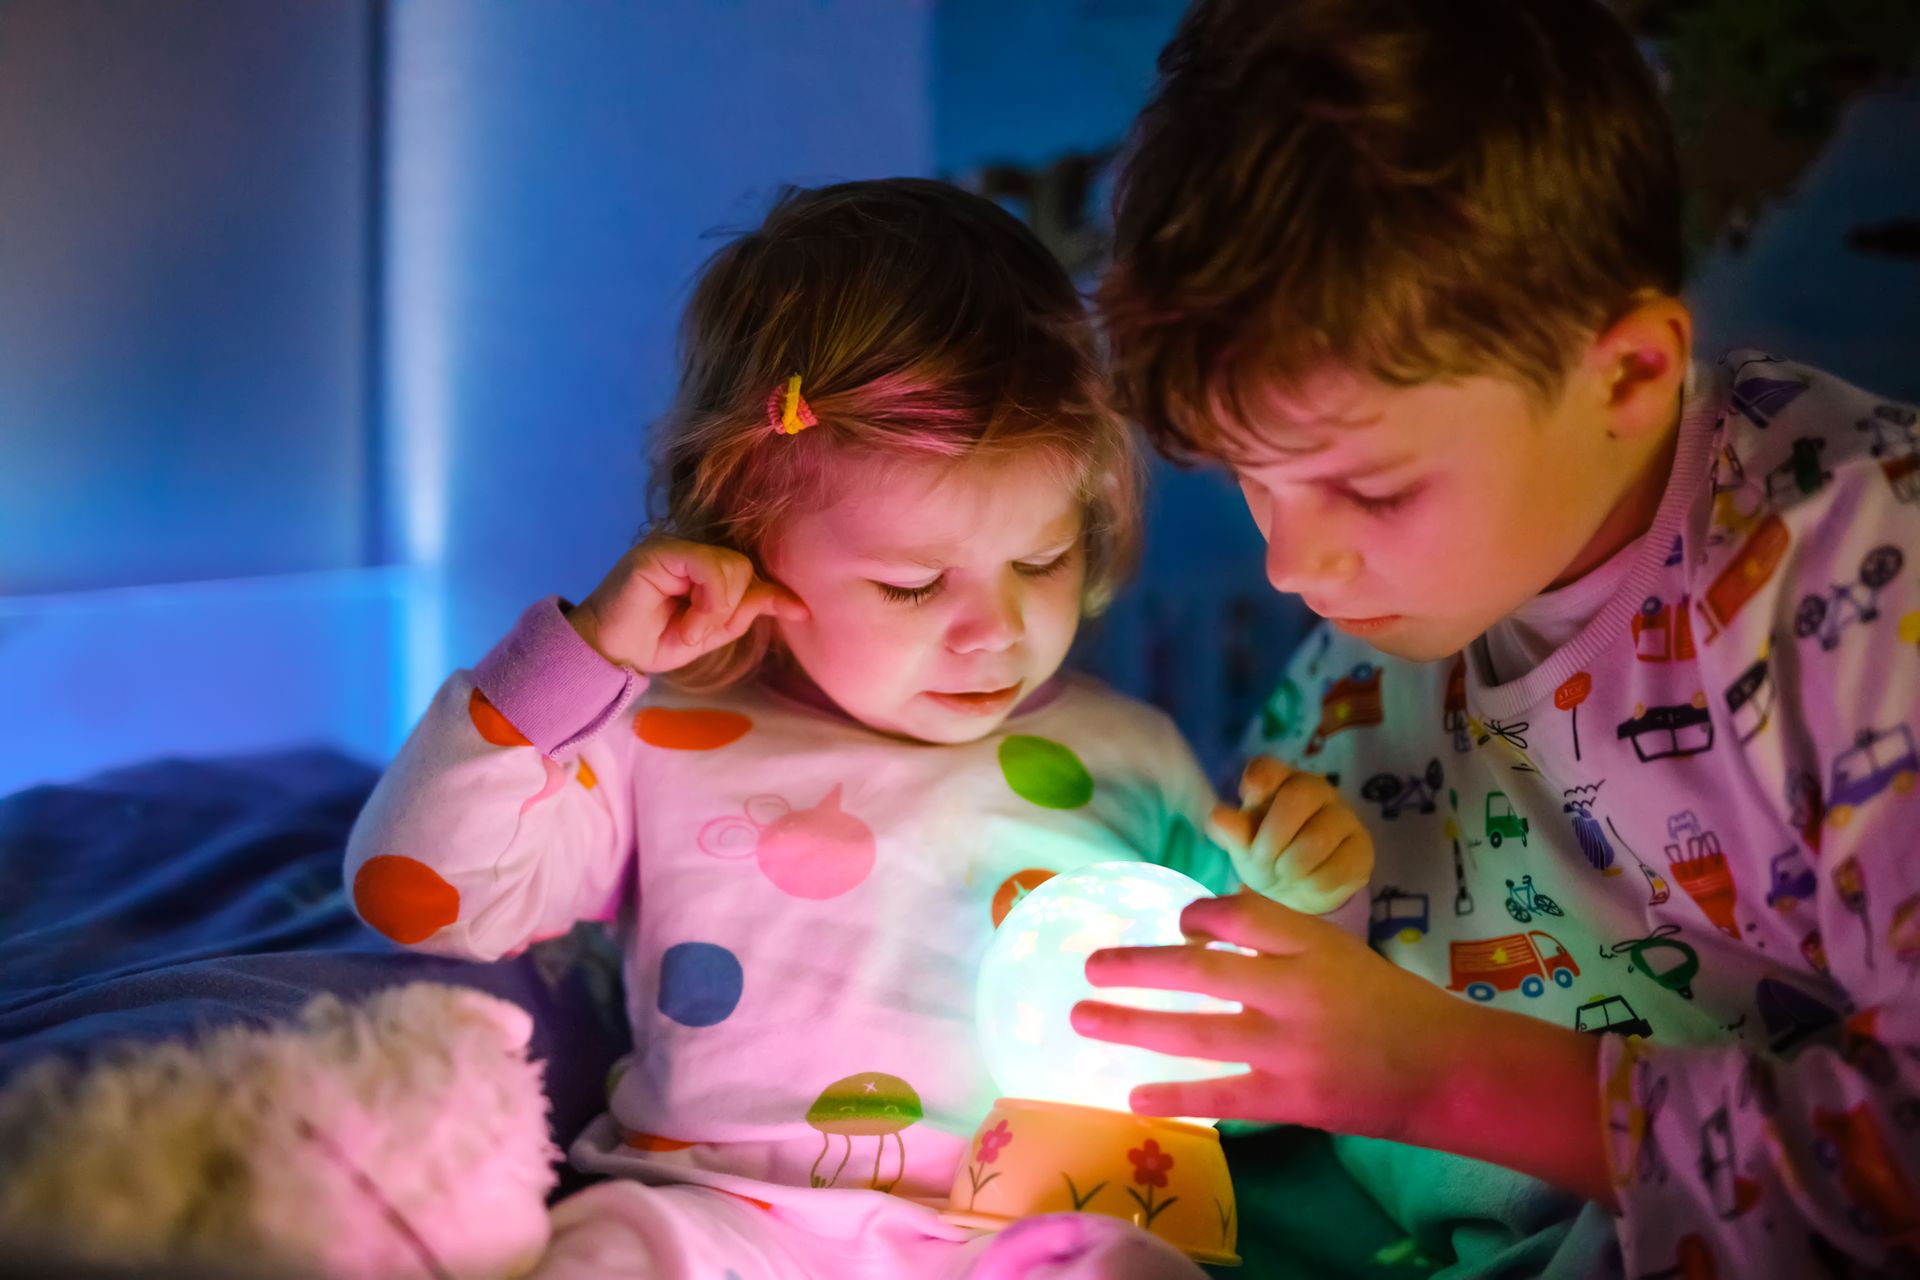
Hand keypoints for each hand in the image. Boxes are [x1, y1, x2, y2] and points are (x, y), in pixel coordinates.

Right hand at [568, 539, 808, 674]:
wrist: (608, 654)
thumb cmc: (653, 643)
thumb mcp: (710, 632)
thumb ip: (744, 613)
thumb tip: (795, 605)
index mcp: (704, 566)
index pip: (750, 573)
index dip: (773, 592)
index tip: (801, 613)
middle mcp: (691, 550)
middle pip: (745, 568)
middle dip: (732, 609)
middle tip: (698, 634)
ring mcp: (674, 546)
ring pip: (732, 567)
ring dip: (716, 610)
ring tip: (687, 632)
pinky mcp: (659, 551)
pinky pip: (708, 566)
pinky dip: (707, 602)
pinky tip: (686, 625)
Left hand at [1070, 891, 1464, 1139]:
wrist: (1446, 1070)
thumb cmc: (1390, 1005)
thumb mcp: (1339, 951)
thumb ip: (1278, 938)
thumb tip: (1201, 928)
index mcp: (1312, 944)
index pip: (1238, 916)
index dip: (1197, 916)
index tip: (1175, 923)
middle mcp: (1295, 989)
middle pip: (1198, 970)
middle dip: (1135, 967)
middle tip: (1089, 964)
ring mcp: (1289, 1047)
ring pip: (1194, 1031)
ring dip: (1131, 1025)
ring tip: (1082, 1018)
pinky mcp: (1290, 1098)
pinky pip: (1220, 1095)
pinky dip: (1174, 1095)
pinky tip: (1131, 1095)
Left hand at [1209, 756, 1371, 912]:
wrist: (1298, 888)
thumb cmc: (1266, 853)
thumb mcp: (1243, 844)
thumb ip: (1231, 830)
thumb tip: (1218, 816)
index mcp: (1279, 781)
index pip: (1269, 767)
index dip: (1260, 776)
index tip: (1251, 792)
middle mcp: (1315, 789)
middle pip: (1297, 796)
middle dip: (1272, 837)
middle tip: (1260, 861)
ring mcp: (1344, 816)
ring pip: (1317, 838)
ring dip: (1290, 866)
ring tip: (1283, 874)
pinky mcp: (1362, 849)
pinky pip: (1336, 868)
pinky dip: (1313, 884)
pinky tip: (1308, 882)